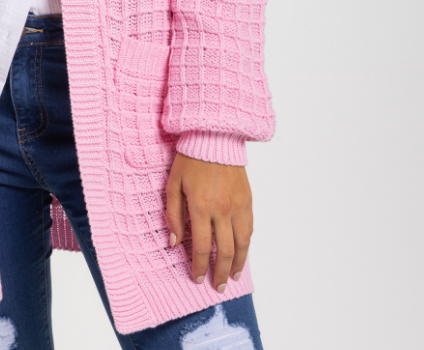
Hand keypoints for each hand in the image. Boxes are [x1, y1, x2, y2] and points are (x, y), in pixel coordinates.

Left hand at [165, 153, 252, 291]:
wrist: (214, 136)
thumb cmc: (190, 158)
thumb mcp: (173, 184)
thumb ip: (174, 215)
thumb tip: (175, 242)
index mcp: (201, 206)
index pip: (203, 247)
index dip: (200, 266)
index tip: (198, 278)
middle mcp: (222, 209)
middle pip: (225, 251)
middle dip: (220, 272)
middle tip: (217, 286)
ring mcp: (238, 205)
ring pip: (242, 243)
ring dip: (238, 263)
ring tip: (232, 276)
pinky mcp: (248, 199)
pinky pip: (250, 228)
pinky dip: (247, 244)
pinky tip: (242, 251)